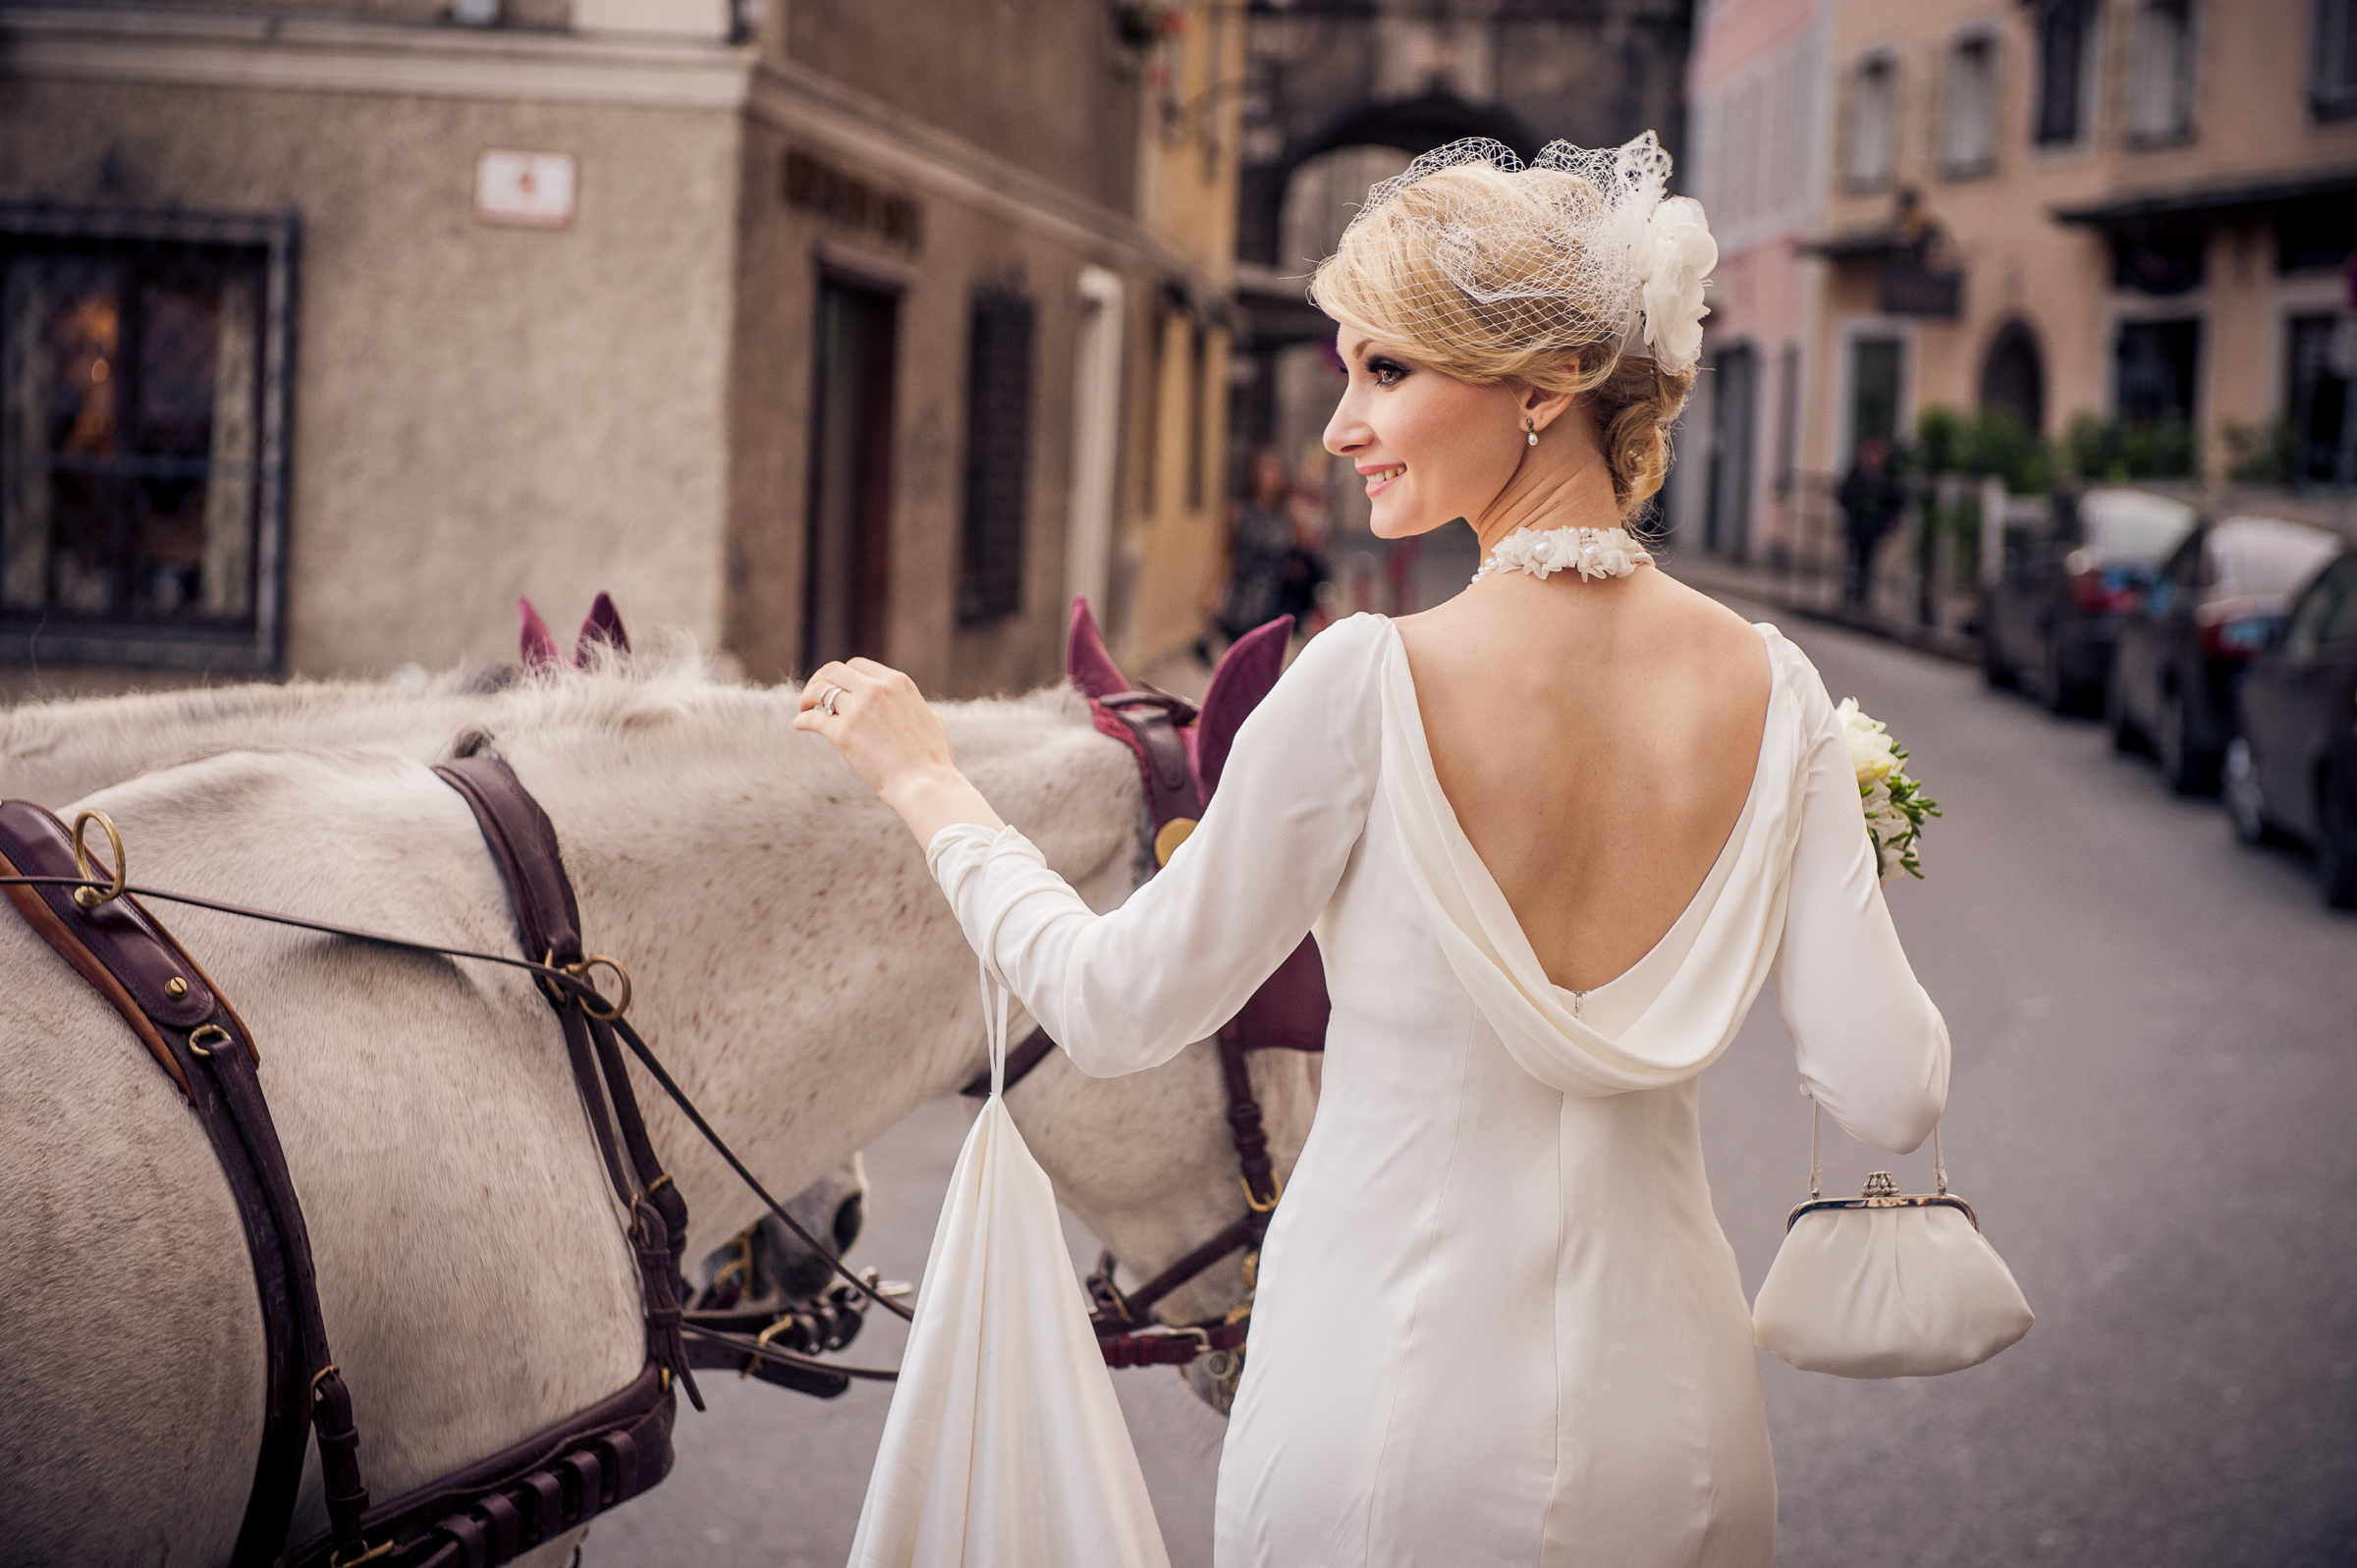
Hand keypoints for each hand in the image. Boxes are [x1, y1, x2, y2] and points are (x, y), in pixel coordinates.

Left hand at [794, 658, 1004, 843]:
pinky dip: (802, 720)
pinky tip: (800, 725)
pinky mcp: (842, 733)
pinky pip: (812, 718)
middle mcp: (875, 689)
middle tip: (814, 694)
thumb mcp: (932, 720)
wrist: (926, 784)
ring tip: (805, 708)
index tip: (837, 687)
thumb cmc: (933, 760)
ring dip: (807, 697)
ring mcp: (857, 709)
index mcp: (897, 683)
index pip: (858, 666)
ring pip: (819, 690)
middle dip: (820, 679)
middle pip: (834, 671)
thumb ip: (914, 707)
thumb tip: (909, 707)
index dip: (843, 676)